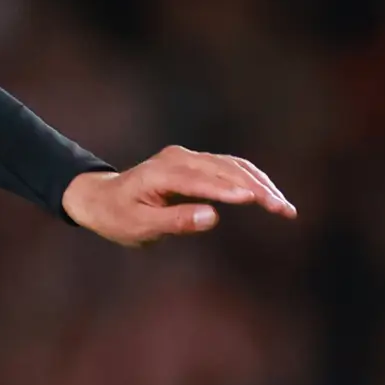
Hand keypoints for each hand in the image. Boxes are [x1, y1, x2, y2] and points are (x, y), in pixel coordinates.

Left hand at [64, 147, 296, 247]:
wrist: (101, 198)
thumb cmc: (118, 217)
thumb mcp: (140, 227)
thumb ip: (175, 221)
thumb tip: (212, 217)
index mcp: (162, 172)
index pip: (202, 179)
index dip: (229, 189)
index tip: (255, 200)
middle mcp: (179, 158)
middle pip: (226, 169)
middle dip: (257, 189)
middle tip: (283, 210)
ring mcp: (189, 158)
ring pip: (233, 166)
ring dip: (261, 185)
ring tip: (283, 208)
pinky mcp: (196, 163)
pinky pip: (230, 167)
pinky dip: (252, 180)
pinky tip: (268, 195)